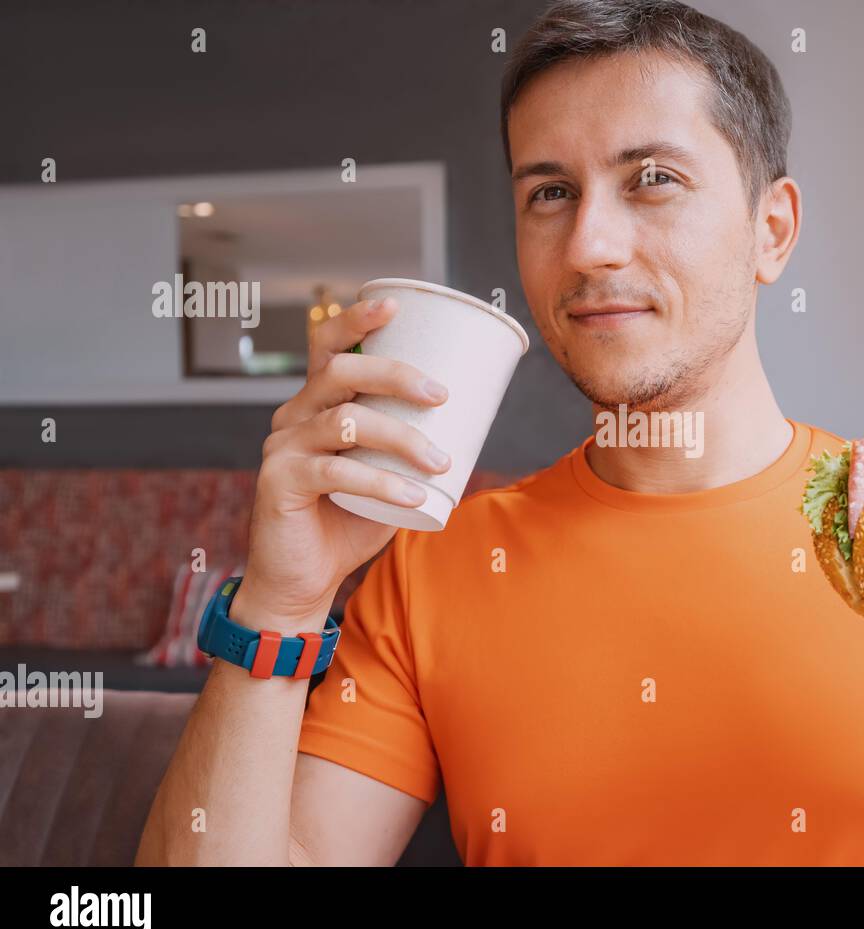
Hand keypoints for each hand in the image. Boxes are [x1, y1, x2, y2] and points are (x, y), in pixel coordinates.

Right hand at [234, 297, 452, 626]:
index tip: (394, 306)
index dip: (356, 320)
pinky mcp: (278, 482)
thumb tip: (476, 418)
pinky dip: (381, 484)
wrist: (305, 579)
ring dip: (401, 439)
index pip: (327, 345)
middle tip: (441, 394)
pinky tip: (413, 497)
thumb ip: (412, 444)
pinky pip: (335, 472)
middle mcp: (293, 416)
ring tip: (441, 462)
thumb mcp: (387, 474)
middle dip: (395, 374)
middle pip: (339, 372)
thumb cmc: (350, 522)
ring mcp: (281, 448)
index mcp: (317, 403)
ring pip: (345, 421)